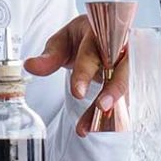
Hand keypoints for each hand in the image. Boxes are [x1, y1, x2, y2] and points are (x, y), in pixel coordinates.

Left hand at [25, 13, 130, 136]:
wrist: (99, 36)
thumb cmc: (82, 38)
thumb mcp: (62, 43)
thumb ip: (49, 56)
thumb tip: (30, 66)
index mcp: (99, 33)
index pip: (92, 53)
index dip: (85, 73)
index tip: (77, 93)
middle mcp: (118, 47)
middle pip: (120, 68)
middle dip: (113, 89)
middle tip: (101, 107)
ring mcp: (127, 63)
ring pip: (123, 85)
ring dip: (111, 107)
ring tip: (91, 126)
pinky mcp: (129, 78)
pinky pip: (125, 96)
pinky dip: (113, 113)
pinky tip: (99, 126)